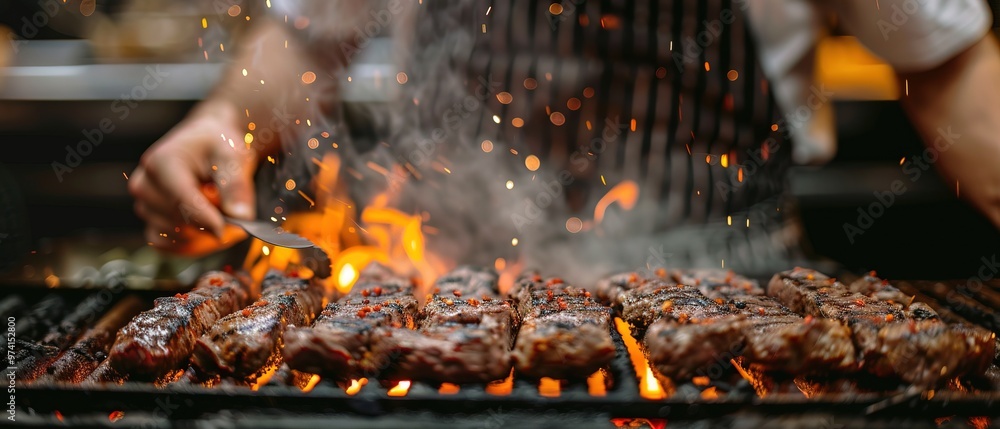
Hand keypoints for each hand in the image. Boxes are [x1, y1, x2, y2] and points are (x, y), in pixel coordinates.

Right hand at [128, 100, 257, 255]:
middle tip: (236, 213)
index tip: (235, 230)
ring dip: (203, 234)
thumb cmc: (218, 146)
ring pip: (175, 236)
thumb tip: (241, 217)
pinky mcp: (149, 219)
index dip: (209, 220)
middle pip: (181, 222)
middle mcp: (145, 184)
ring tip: (219, 210)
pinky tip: (206, 227)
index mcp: (162, 163)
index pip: (183, 201)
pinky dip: (189, 243)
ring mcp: (143, 204)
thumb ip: (237, 186)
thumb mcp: (233, 157)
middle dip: (212, 224)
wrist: (206, 143)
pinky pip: (166, 245)